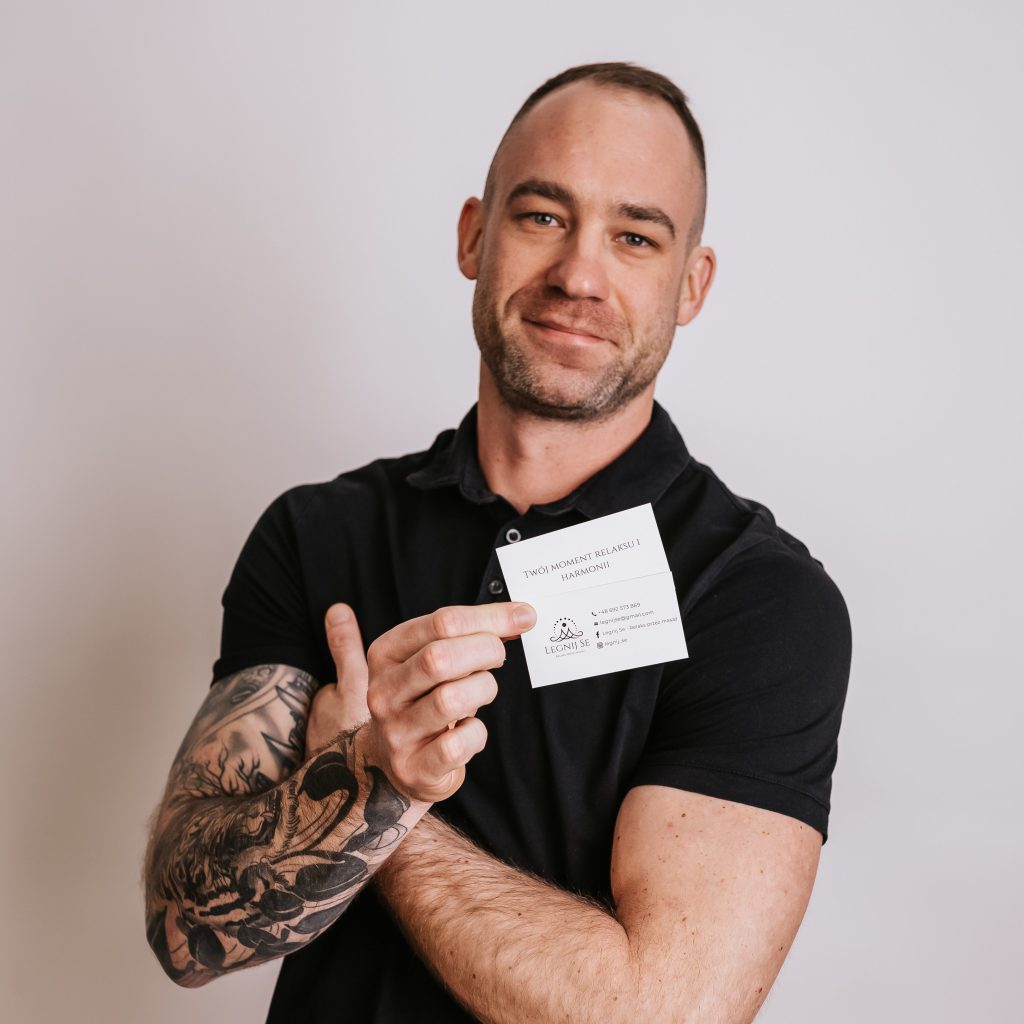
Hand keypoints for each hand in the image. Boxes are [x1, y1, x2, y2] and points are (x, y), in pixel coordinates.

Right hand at [314, 601, 535, 804]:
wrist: (398, 762)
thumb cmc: (426, 700)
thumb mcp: (433, 659)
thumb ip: (468, 634)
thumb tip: (519, 617)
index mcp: (386, 653)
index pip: (440, 622)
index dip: (490, 618)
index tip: (523, 617)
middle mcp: (384, 691)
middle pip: (439, 658)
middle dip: (486, 651)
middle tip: (498, 656)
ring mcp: (395, 731)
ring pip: (450, 700)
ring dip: (482, 690)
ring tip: (482, 691)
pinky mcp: (413, 767)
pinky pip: (457, 744)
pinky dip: (476, 734)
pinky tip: (470, 730)